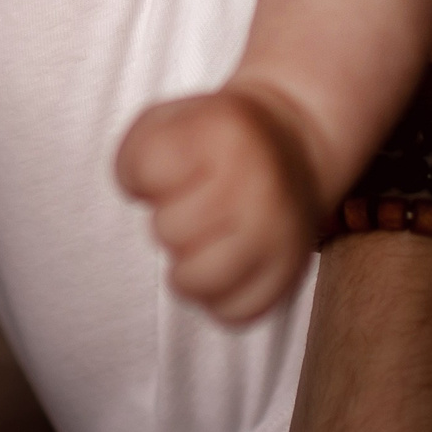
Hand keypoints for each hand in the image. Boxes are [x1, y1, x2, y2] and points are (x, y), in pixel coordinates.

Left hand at [117, 86, 321, 324]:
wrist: (294, 145)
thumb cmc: (217, 138)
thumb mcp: (172, 118)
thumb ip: (136, 152)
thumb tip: (140, 198)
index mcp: (225, 132)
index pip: (146, 170)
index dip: (142, 173)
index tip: (167, 167)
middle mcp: (257, 184)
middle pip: (167, 230)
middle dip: (167, 219)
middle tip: (192, 205)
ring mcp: (278, 232)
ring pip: (195, 281)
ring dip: (185, 267)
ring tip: (198, 244)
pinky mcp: (291, 272)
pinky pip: (231, 312)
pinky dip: (217, 298)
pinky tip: (222, 267)